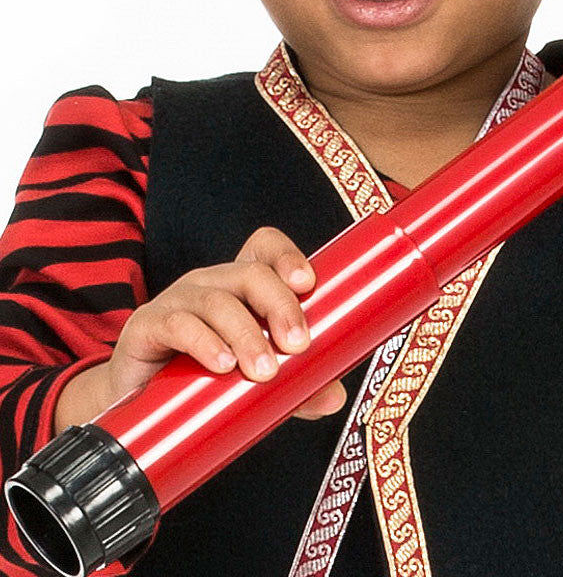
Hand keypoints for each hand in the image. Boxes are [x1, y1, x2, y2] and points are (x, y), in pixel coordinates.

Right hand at [106, 226, 346, 417]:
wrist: (137, 406)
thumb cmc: (200, 380)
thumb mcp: (252, 382)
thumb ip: (294, 388)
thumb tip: (332, 396)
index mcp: (239, 287)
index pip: (263, 249)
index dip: (287, 256)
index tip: (309, 283)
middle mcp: (210, 284)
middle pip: (250, 273)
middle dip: (280, 305)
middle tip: (298, 345)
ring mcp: (177, 300)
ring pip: (217, 300)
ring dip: (246, 334)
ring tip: (264, 370)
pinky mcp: (148, 325)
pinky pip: (178, 323)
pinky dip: (204, 342)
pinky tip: (222, 365)